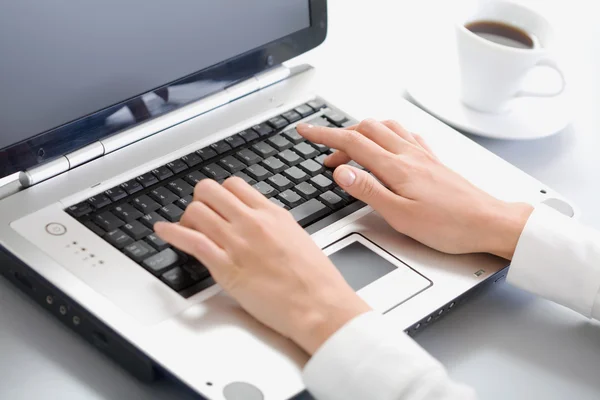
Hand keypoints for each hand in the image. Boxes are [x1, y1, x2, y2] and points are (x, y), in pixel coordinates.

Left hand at [155, 178, 369, 354]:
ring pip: (196, 210)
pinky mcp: (226, 267)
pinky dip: (171, 233)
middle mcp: (253, 222)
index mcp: (272, 213)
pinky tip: (163, 231)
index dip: (219, 193)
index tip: (215, 202)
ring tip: (185, 228)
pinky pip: (190, 240)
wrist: (319, 305)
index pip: (234, 185)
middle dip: (199, 200)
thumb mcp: (297, 238)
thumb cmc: (314, 279)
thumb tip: (256, 222)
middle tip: (199, 214)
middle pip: (210, 190)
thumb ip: (273, 225)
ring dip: (185, 217)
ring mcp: (237, 243)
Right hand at [297, 119, 532, 259]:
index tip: (305, 131)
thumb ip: (368, 190)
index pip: (352, 142)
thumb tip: (341, 171)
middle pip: (366, 129)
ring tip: (350, 145)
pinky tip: (389, 142)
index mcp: (396, 167)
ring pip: (386, 127)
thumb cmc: (448, 225)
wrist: (488, 223)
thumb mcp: (400, 215)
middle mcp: (409, 154)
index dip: (324, 136)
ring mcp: (422, 155)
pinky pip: (406, 134)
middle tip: (324, 153)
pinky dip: (388, 132)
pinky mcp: (433, 160)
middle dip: (340, 135)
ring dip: (363, 130)